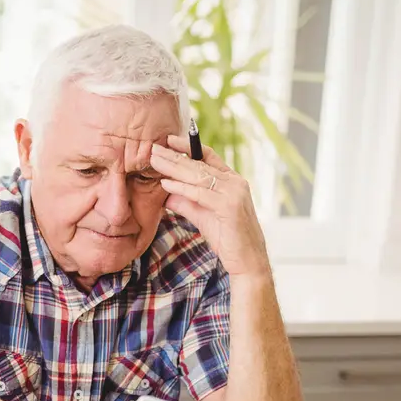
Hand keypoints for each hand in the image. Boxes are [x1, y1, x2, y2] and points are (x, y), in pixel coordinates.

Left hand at [150, 135, 270, 279]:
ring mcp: (234, 192)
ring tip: (154, 160)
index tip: (168, 140)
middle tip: (153, 147)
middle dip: (174, 155)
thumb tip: (166, 195)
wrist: (247, 260)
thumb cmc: (227, 238)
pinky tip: (165, 183)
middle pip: (199, 163)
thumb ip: (186, 203)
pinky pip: (200, 193)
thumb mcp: (202, 216)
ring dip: (174, 167)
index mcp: (231, 180)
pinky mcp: (229, 206)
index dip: (188, 147)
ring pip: (198, 175)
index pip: (208, 156)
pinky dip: (182, 187)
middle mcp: (235, 182)